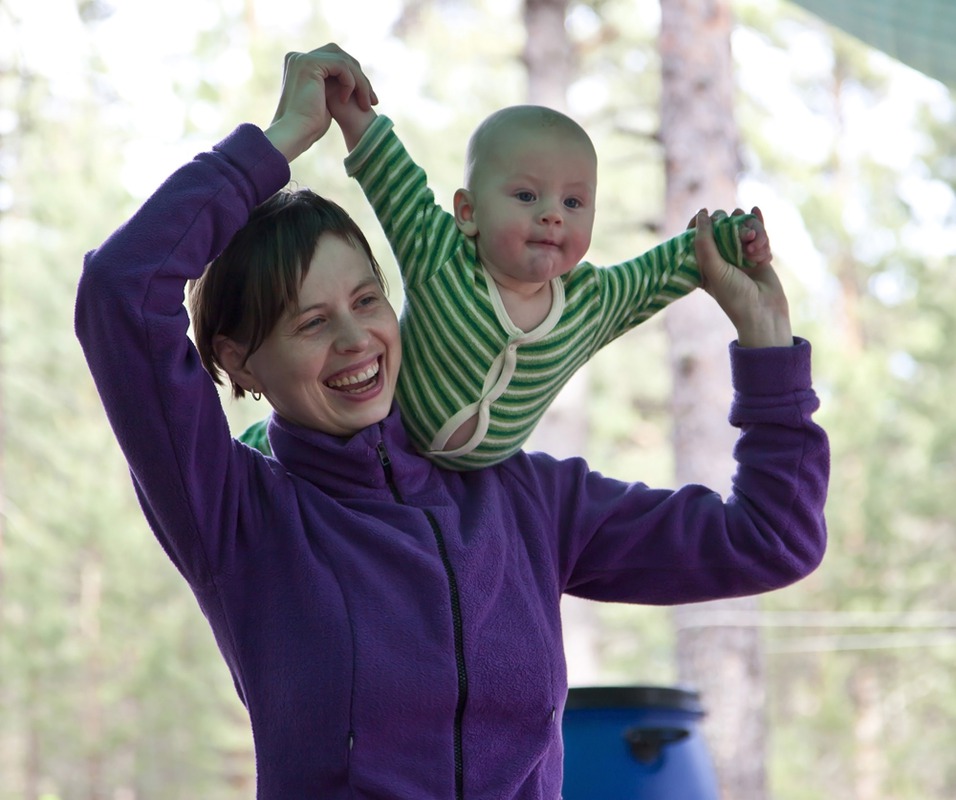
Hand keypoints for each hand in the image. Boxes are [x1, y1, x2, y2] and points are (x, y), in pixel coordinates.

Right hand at [264, 44, 377, 162]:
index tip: (368, 99)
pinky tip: (346, 99)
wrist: (295, 133)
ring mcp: (302, 58)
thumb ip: (332, 88)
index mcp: (300, 65)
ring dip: (360, 83)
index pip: (334, 61)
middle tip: (373, 100)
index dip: (354, 77)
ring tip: (365, 104)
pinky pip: (341, 65)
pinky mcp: (309, 63)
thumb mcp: (324, 102)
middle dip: (360, 78)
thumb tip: (348, 85)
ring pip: (344, 61)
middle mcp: (298, 57)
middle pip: (341, 56)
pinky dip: (350, 82)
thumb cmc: (308, 126)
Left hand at [691, 207, 792, 347]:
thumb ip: (705, 242)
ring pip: (745, 227)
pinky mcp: (758, 254)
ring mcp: (741, 254)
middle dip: (735, 226)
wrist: (764, 312)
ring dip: (754, 233)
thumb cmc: (734, 295)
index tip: (705, 212)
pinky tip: (758, 213)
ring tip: (756, 251)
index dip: (700, 221)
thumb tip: (702, 215)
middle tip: (744, 238)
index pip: (698, 233)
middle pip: (725, 225)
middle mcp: (721, 256)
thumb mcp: (713, 269)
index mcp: (704, 262)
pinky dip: (762, 235)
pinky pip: (760, 234)